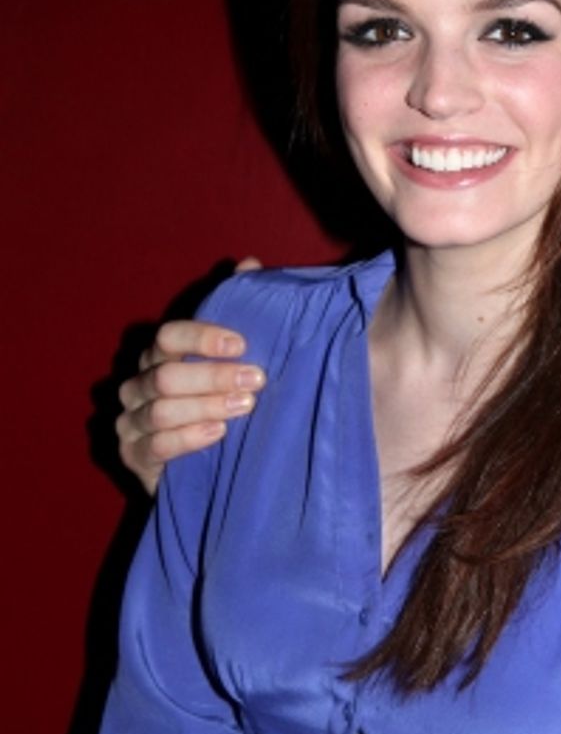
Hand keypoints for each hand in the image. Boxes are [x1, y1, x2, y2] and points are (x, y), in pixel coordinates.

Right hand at [116, 257, 264, 494]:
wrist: (202, 470)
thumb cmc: (217, 405)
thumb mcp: (231, 361)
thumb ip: (237, 312)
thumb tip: (249, 263)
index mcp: (158, 357)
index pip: (168, 337)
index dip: (202, 337)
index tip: (242, 344)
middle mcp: (138, 384)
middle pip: (167, 375)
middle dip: (213, 376)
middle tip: (256, 379)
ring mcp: (131, 421)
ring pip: (162, 409)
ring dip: (207, 406)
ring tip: (245, 405)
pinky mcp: (134, 457)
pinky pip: (156, 445)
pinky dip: (189, 438)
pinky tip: (219, 434)